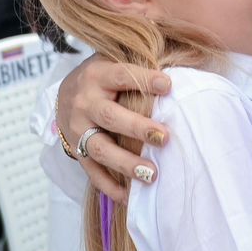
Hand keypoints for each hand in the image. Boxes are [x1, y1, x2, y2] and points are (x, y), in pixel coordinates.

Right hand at [56, 55, 170, 202]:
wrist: (64, 93)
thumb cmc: (103, 76)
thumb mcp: (114, 58)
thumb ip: (141, 60)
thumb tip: (187, 54)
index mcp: (96, 75)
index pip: (121, 75)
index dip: (144, 80)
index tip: (169, 86)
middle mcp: (84, 102)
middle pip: (110, 116)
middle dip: (138, 128)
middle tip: (165, 138)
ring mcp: (77, 129)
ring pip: (100, 148)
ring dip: (126, 163)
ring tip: (152, 174)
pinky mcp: (76, 150)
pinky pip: (92, 172)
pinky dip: (110, 186)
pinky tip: (129, 196)